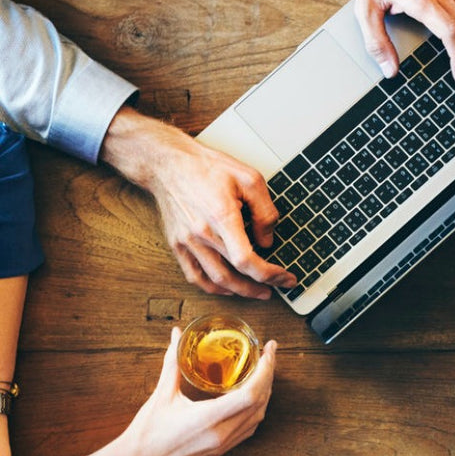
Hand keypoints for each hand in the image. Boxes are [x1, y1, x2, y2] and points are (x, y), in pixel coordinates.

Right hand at [100, 109, 292, 299]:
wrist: (167, 163)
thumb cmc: (206, 167)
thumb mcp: (249, 179)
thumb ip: (264, 212)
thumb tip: (268, 241)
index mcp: (221, 217)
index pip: (246, 260)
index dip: (270, 274)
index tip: (285, 277)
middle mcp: (201, 234)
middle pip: (232, 275)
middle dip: (259, 287)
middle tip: (277, 287)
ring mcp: (186, 241)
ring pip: (214, 280)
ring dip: (239, 291)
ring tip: (258, 292)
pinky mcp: (176, 244)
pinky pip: (193, 276)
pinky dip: (212, 288)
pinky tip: (228, 288)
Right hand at [118, 328, 275, 455]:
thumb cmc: (147, 431)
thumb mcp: (161, 394)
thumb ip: (173, 362)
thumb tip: (178, 335)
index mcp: (207, 419)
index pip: (250, 393)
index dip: (265, 370)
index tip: (268, 350)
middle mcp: (221, 434)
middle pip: (260, 402)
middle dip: (268, 375)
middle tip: (268, 354)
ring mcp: (224, 444)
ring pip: (258, 416)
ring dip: (264, 392)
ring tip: (263, 371)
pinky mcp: (222, 450)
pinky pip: (249, 427)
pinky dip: (256, 408)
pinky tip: (252, 395)